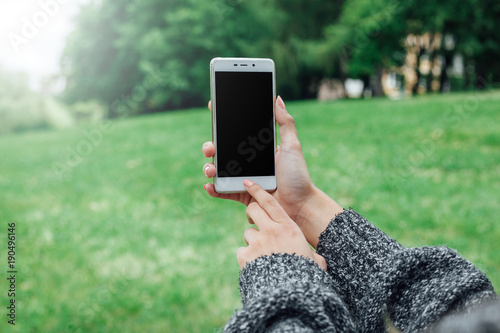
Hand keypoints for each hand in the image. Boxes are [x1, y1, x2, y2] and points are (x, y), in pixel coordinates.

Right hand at [202, 96, 342, 246]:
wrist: (300, 205)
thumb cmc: (298, 176)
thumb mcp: (293, 146)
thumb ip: (285, 123)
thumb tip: (276, 98)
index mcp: (257, 150)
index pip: (237, 133)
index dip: (223, 123)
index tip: (214, 109)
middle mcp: (248, 163)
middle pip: (222, 151)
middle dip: (210, 147)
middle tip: (210, 147)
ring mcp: (243, 179)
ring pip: (219, 171)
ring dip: (209, 168)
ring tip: (211, 169)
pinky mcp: (242, 196)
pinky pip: (223, 192)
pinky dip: (214, 190)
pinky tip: (209, 185)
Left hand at [236, 179, 326, 270]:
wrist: (289, 295)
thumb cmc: (306, 278)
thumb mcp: (316, 262)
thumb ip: (313, 255)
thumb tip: (319, 258)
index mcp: (288, 228)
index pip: (270, 202)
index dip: (257, 190)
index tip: (247, 182)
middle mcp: (271, 231)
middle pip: (253, 210)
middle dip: (252, 213)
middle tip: (257, 223)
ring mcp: (256, 242)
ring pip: (247, 232)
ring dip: (253, 241)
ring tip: (263, 256)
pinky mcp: (245, 256)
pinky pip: (241, 251)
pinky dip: (247, 258)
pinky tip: (256, 267)